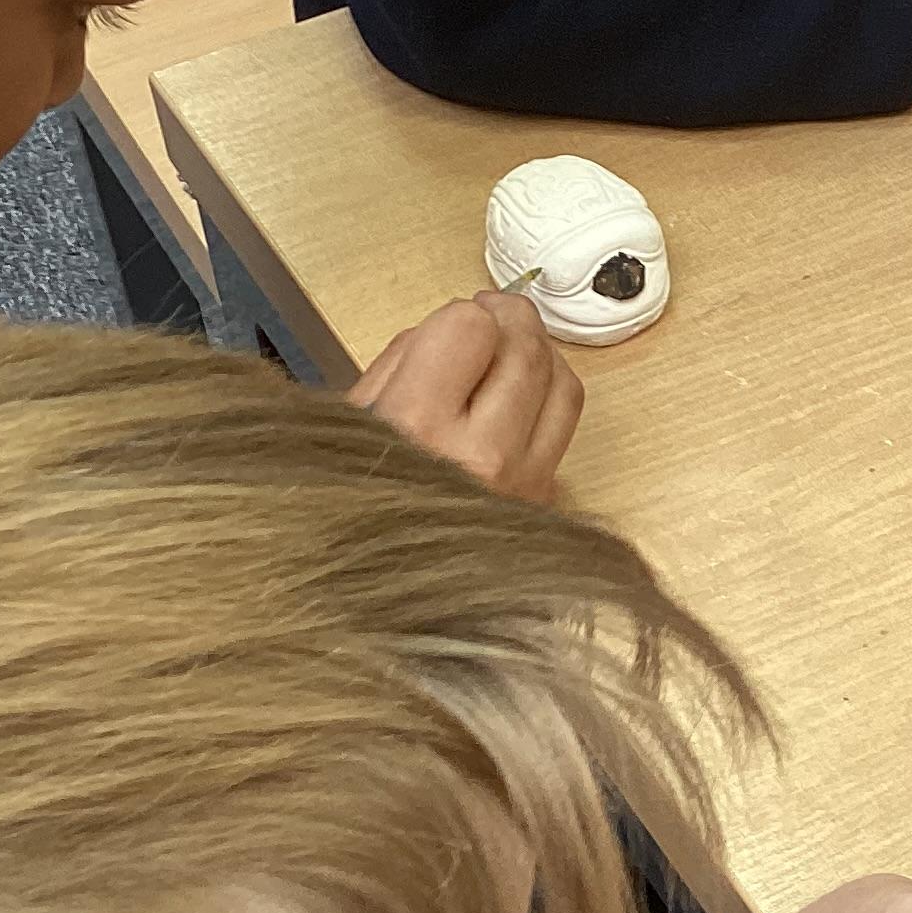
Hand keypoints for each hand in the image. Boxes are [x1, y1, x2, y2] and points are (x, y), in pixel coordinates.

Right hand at [347, 294, 582, 502]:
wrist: (372, 599)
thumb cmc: (349, 512)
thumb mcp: (347, 425)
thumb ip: (402, 362)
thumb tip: (454, 327)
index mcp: (416, 429)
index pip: (470, 329)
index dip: (462, 316)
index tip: (453, 325)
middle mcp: (479, 458)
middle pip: (526, 351)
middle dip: (510, 320)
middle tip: (494, 313)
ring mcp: (520, 487)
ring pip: (563, 386)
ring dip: (541, 354)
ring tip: (512, 348)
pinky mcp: (540, 508)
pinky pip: (564, 432)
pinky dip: (548, 400)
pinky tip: (521, 397)